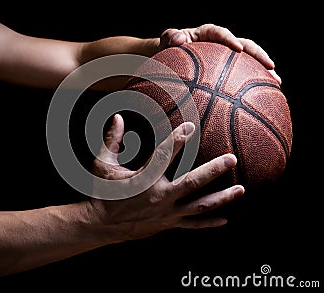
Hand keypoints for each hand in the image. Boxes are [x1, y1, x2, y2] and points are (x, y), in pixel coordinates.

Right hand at [89, 114, 244, 241]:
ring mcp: (165, 213)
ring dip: (221, 198)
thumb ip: (111, 140)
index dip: (177, 140)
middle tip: (232, 158)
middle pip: (191, 182)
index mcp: (143, 180)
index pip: (163, 155)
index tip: (190, 127)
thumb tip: (117, 117)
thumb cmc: (103, 192)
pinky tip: (225, 219)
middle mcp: (158, 197)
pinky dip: (208, 223)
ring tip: (241, 189)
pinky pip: (191, 224)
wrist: (101, 225)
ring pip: (198, 206)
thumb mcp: (102, 164)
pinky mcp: (167, 224)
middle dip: (213, 169)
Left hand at [159, 24, 280, 84]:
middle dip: (259, 56)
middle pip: (244, 46)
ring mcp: (225, 57)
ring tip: (276, 84)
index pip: (220, 33)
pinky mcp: (226, 69)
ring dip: (262, 71)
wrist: (169, 56)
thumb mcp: (166, 41)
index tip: (238, 49)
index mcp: (206, 33)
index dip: (230, 39)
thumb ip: (170, 38)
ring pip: (248, 62)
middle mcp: (220, 43)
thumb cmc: (167, 48)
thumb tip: (178, 39)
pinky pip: (240, 76)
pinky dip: (249, 85)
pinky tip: (259, 100)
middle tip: (272, 68)